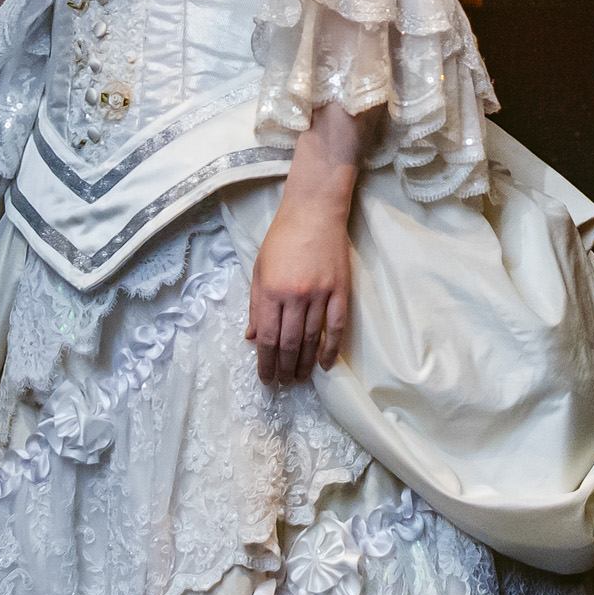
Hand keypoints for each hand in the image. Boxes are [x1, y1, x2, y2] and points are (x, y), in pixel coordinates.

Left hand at [248, 178, 354, 388]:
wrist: (314, 212)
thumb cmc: (282, 238)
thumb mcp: (259, 269)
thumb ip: (256, 306)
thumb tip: (253, 338)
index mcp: (271, 290)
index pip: (268, 337)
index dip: (265, 362)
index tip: (265, 377)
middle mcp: (295, 296)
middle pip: (289, 343)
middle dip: (284, 368)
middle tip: (282, 382)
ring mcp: (320, 294)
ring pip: (312, 339)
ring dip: (304, 363)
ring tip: (299, 378)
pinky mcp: (340, 291)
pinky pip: (336, 327)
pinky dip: (330, 349)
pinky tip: (324, 364)